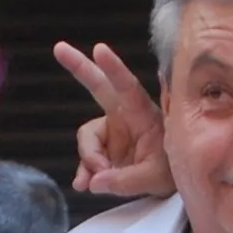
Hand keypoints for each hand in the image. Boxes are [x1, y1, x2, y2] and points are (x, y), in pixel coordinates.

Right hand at [57, 42, 173, 197]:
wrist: (173, 184)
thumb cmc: (173, 171)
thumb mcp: (154, 179)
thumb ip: (124, 181)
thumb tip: (93, 182)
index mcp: (143, 115)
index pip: (128, 88)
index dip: (113, 68)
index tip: (99, 49)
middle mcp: (125, 117)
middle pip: (99, 87)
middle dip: (79, 67)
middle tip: (59, 48)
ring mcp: (112, 132)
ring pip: (87, 138)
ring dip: (88, 160)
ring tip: (97, 181)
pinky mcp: (104, 148)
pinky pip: (87, 156)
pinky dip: (85, 171)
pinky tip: (84, 185)